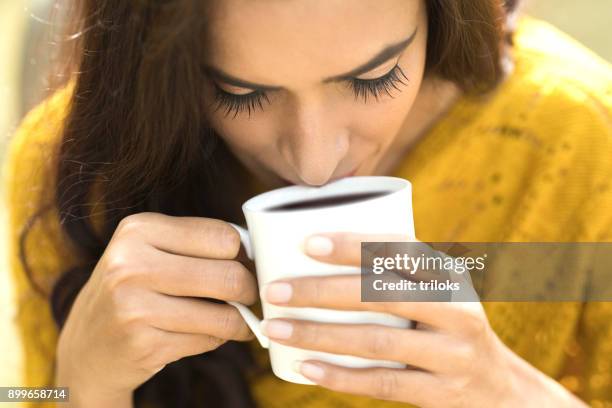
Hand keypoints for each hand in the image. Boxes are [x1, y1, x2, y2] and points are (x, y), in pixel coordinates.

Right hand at [56, 213, 257, 405]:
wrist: (88, 344)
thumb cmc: (134, 289)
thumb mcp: (150, 250)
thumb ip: (197, 242)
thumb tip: (257, 250)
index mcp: (139, 230)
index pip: (223, 236)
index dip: (243, 253)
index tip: (246, 264)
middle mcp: (131, 265)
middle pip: (228, 275)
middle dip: (248, 288)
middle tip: (248, 295)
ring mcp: (134, 307)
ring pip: (224, 314)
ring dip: (240, 320)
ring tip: (239, 319)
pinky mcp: (143, 344)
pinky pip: (208, 340)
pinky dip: (218, 339)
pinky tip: (210, 334)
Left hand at [259, 232, 586, 407]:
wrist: (500, 388)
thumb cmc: (447, 326)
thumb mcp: (438, 291)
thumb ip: (395, 271)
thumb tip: (314, 248)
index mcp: (449, 276)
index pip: (400, 250)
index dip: (353, 245)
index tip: (306, 243)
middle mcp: (456, 310)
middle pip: (380, 295)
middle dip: (321, 291)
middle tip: (276, 291)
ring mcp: (451, 355)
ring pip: (376, 342)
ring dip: (319, 335)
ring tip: (277, 328)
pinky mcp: (441, 394)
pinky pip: (383, 384)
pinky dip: (340, 377)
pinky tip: (303, 368)